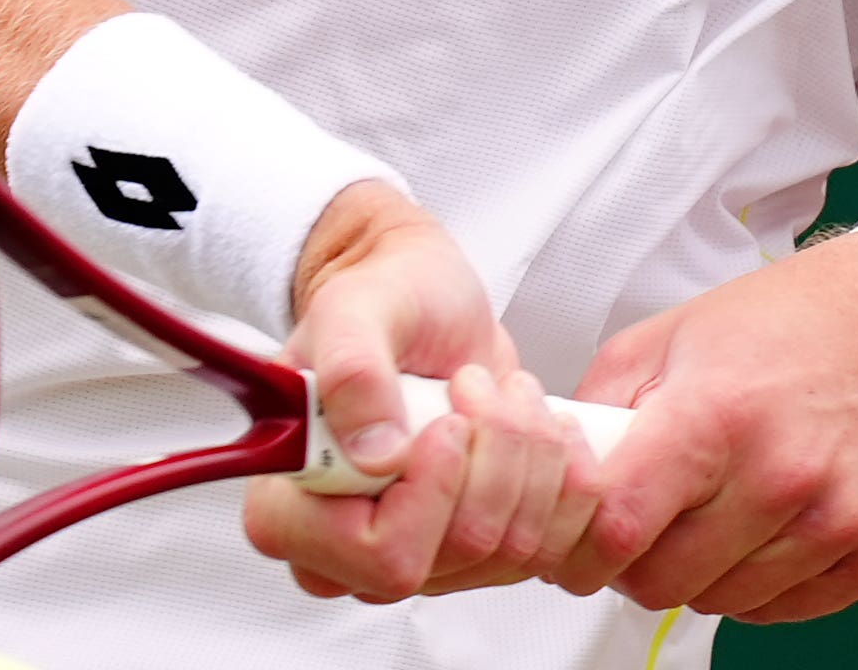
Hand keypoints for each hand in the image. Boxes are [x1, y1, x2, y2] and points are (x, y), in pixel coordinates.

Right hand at [238, 183, 602, 601]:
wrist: (425, 303)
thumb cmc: (382, 300)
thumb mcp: (354, 309)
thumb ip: (351, 370)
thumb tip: (375, 454)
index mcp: (292, 505)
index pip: (377, 557)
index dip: (429, 496)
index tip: (447, 423)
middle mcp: (349, 548)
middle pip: (458, 552)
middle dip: (493, 456)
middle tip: (476, 386)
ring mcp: (416, 555)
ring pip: (510, 549)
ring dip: (531, 455)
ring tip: (502, 393)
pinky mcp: (474, 550)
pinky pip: (550, 549)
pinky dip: (564, 479)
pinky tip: (536, 427)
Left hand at [547, 226, 857, 623]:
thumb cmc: (799, 322)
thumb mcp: (676, 332)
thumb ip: (603, 403)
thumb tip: (557, 467)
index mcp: (717, 413)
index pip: (618, 524)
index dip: (577, 544)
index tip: (569, 543)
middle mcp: (780, 475)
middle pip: (662, 580)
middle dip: (633, 562)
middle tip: (636, 527)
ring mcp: (834, 522)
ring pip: (718, 603)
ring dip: (695, 574)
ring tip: (706, 514)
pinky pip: (781, 611)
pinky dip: (754, 586)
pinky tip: (756, 531)